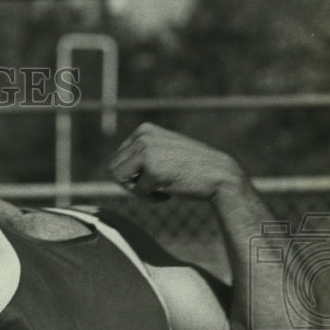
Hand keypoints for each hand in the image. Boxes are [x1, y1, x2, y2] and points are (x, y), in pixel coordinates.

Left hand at [108, 123, 248, 201]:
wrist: (220, 176)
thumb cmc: (190, 169)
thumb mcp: (163, 152)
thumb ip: (139, 155)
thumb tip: (109, 169)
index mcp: (143, 130)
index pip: (116, 159)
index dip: (130, 175)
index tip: (152, 177)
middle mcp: (142, 136)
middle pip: (113, 169)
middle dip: (130, 183)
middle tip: (154, 185)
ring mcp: (147, 150)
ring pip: (118, 179)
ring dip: (136, 191)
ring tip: (159, 189)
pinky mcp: (152, 168)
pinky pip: (136, 192)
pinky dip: (150, 198)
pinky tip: (169, 193)